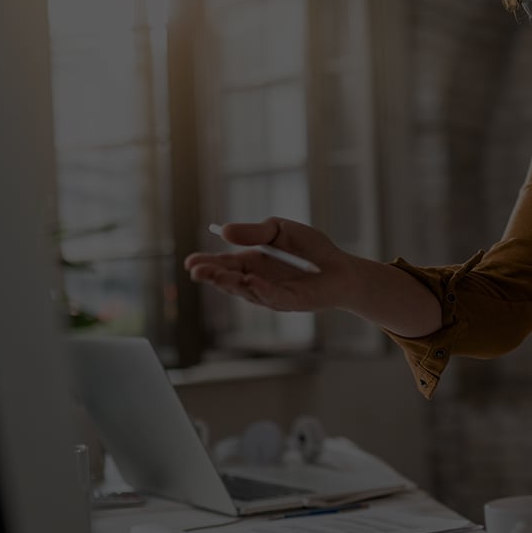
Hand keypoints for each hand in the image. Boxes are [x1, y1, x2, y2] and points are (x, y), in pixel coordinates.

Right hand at [184, 217, 355, 312]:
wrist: (341, 267)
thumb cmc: (311, 249)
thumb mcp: (280, 231)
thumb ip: (255, 232)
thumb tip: (224, 231)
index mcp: (251, 263)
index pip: (223, 264)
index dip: (206, 263)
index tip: (190, 261)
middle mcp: (257, 282)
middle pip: (229, 280)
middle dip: (212, 276)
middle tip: (195, 271)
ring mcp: (271, 294)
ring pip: (246, 291)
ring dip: (230, 283)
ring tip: (215, 275)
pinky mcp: (291, 301)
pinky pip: (273, 296)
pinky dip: (261, 289)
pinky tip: (250, 281)